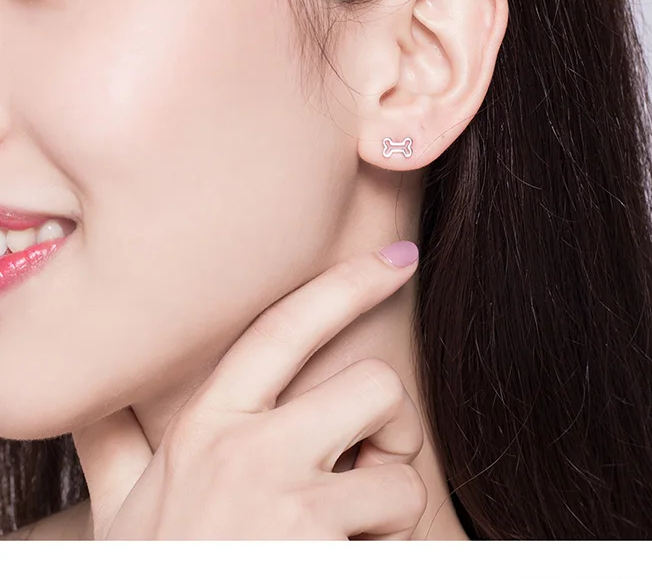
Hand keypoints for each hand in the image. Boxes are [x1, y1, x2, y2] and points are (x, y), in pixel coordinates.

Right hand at [72, 242, 426, 539]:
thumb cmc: (155, 574)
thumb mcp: (116, 510)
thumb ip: (112, 443)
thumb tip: (90, 396)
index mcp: (207, 428)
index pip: (286, 328)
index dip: (347, 284)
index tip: (397, 260)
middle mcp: (252, 456)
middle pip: (377, 386)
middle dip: (388, 426)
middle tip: (363, 467)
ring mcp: (295, 515)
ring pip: (402, 478)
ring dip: (387, 515)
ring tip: (339, 541)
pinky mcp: (331, 562)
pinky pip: (405, 545)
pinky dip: (389, 559)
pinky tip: (342, 569)